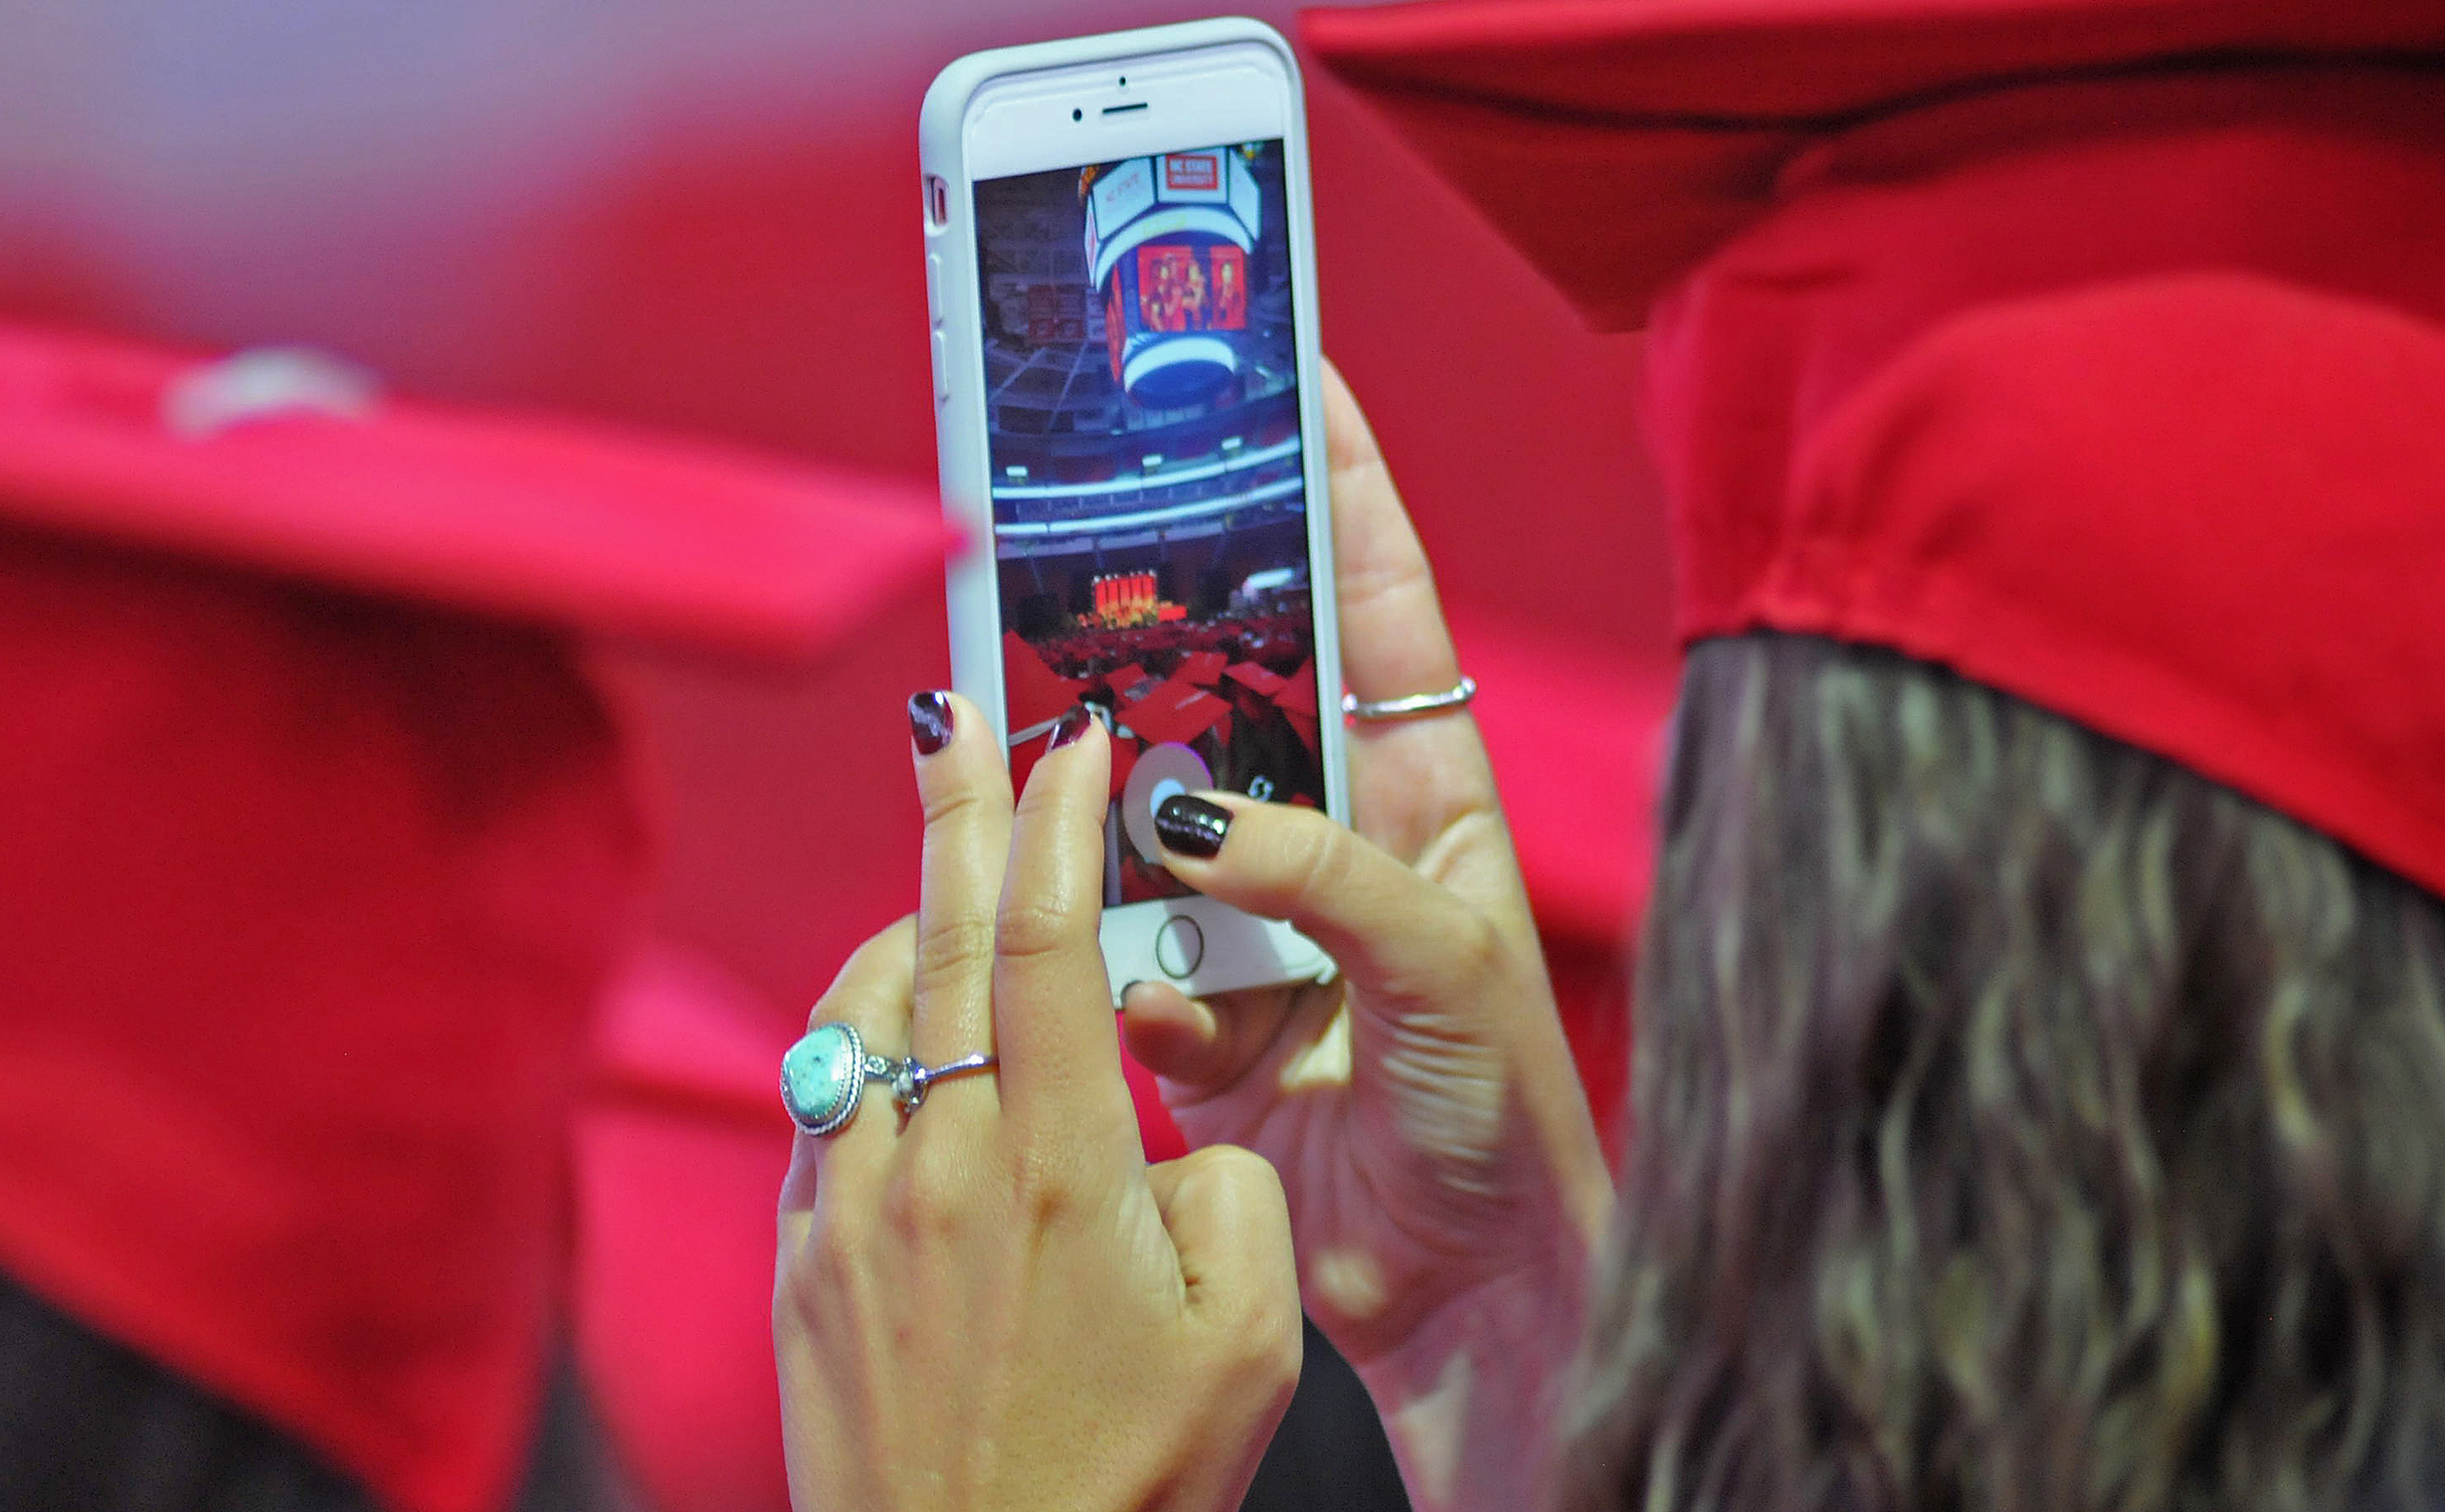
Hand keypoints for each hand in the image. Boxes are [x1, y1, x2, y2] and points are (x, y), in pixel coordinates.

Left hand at [774, 697, 1301, 1511]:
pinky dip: (869, 1035)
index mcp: (1058, 1160)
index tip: (1073, 737)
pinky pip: (830, 1101)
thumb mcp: (1250, 1333)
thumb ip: (1224, 1185)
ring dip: (914, 918)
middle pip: (943, 933)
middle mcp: (938, 1158)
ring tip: (950, 867)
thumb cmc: (1130, 1479)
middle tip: (955, 711)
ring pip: (869, 1008)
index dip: (1061, 818)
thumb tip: (1157, 1133)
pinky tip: (902, 1033)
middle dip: (957, 806)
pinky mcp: (804, 1260)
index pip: (1055, 935)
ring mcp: (854, 1205)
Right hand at [1121, 363, 1613, 1507]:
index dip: (1344, 491)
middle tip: (1093, 573)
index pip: (1380, 609)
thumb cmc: (1505, 1113)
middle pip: (1238, 703)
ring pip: (1157, 834)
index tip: (1296, 383)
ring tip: (1075, 807)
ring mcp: (1267, 930)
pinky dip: (1124, 980)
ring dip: (1119, 834)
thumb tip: (1179, 811)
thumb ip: (1319, 868)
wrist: (1473, 1292)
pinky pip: (1128, 965)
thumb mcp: (1441, 956)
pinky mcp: (1208, 1020)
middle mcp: (1340, 845)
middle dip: (1170, 650)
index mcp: (1426, 797)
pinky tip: (1153, 1008)